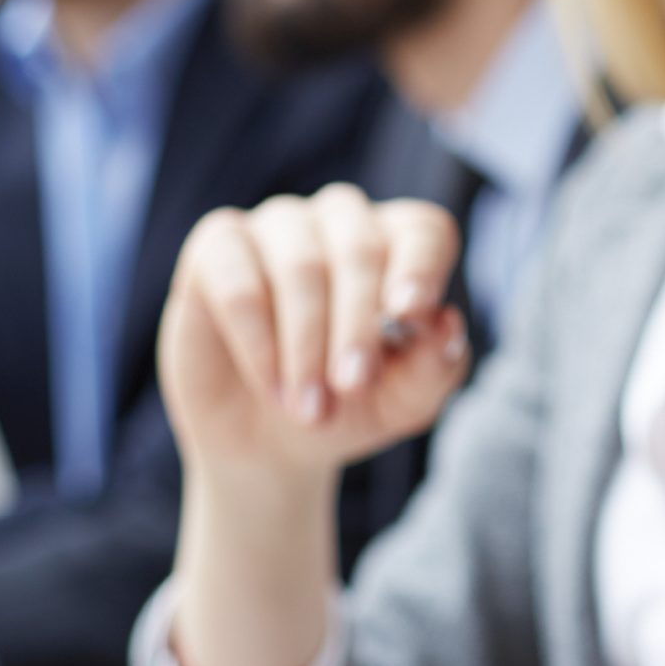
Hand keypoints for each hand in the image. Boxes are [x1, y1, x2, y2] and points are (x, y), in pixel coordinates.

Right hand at [159, 184, 470, 487]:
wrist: (268, 443)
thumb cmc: (349, 406)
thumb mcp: (403, 401)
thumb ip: (436, 366)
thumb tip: (447, 323)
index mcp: (400, 245)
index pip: (424, 232)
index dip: (420, 267)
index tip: (410, 314)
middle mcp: (341, 222)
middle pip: (360, 250)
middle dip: (357, 327)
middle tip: (352, 388)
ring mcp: (278, 227)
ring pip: (300, 265)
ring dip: (306, 344)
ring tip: (311, 408)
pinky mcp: (217, 247)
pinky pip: (237, 280)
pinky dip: (257, 339)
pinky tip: (271, 384)